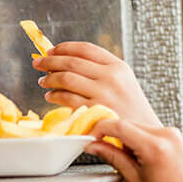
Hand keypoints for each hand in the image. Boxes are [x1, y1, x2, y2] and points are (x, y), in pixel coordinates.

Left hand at [32, 42, 159, 125]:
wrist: (144, 134)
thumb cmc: (132, 112)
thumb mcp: (125, 84)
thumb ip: (103, 72)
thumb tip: (68, 62)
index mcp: (119, 66)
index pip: (86, 49)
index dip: (64, 48)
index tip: (52, 50)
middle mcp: (112, 77)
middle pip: (72, 61)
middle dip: (50, 61)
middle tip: (39, 64)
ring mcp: (103, 93)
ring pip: (66, 77)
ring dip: (50, 78)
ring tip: (43, 81)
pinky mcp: (94, 110)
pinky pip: (67, 97)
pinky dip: (55, 95)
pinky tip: (51, 96)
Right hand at [86, 117, 182, 181]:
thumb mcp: (134, 180)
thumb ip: (113, 157)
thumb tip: (94, 146)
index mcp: (155, 146)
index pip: (118, 125)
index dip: (99, 130)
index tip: (90, 138)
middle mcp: (166, 134)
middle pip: (127, 124)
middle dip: (112, 136)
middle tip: (103, 152)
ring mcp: (172, 134)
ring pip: (137, 126)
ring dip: (126, 139)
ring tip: (128, 162)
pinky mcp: (175, 136)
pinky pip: (148, 131)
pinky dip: (138, 140)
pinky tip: (140, 158)